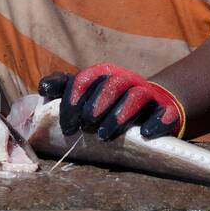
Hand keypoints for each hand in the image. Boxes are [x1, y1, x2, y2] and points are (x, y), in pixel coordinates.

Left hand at [39, 63, 183, 139]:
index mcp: (105, 76)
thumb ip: (65, 89)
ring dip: (120, 114)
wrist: (154, 106)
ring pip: (136, 96)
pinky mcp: (167, 111)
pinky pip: (165, 113)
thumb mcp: (88, 95)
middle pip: (113, 83)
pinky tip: (145, 133)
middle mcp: (127, 81)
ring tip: (105, 134)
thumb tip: (42, 88)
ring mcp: (148, 95)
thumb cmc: (112, 104)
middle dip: (97, 102)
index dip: (75, 98)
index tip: (67, 123)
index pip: (87, 78)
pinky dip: (157, 122)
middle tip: (86, 123)